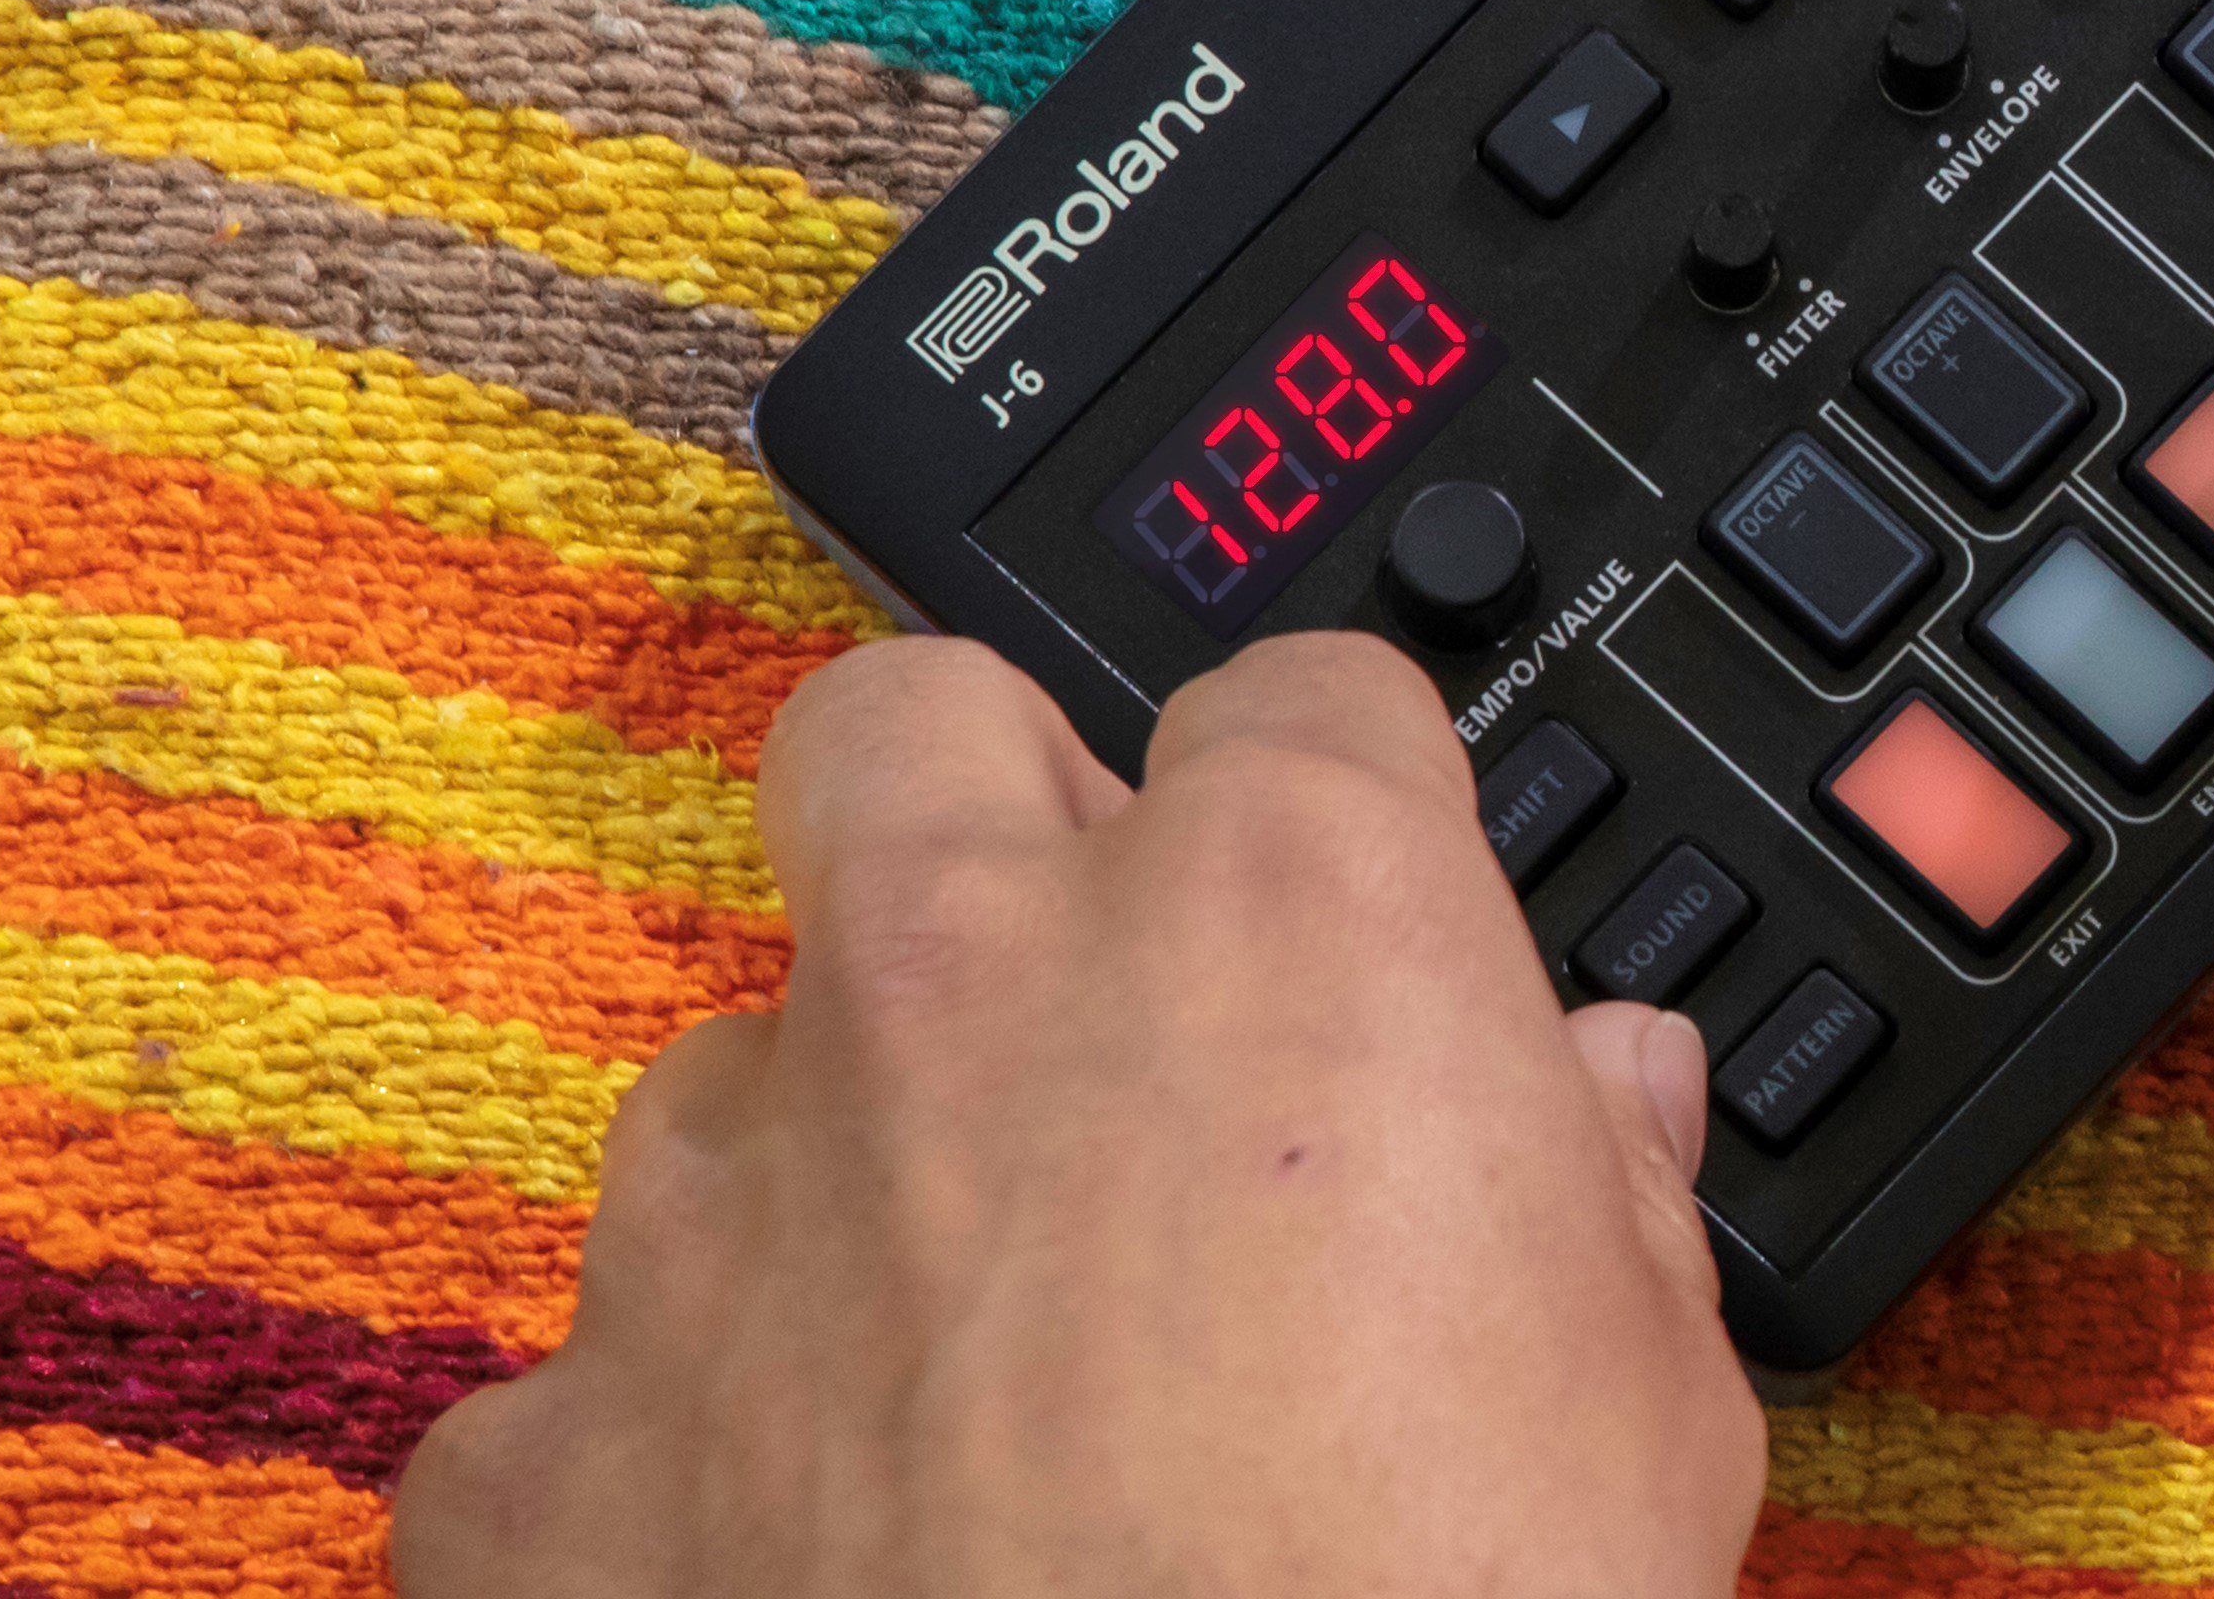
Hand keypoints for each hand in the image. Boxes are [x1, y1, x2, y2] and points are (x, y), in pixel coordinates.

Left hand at [392, 632, 1764, 1595]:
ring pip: (725, 1064)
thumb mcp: (1650, 1394)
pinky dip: (670, 1465)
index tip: (1367, 915)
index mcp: (1279, 918)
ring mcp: (732, 1208)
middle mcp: (973, 985)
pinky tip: (793, 1570)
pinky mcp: (563, 1455)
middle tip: (1088, 1003)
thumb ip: (1600, 1186)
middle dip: (984, 820)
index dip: (1347, 807)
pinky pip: (572, 1398)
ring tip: (957, 1370)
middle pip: (911, 729)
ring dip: (831, 1169)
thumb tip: (1600, 1099)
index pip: (1300, 701)